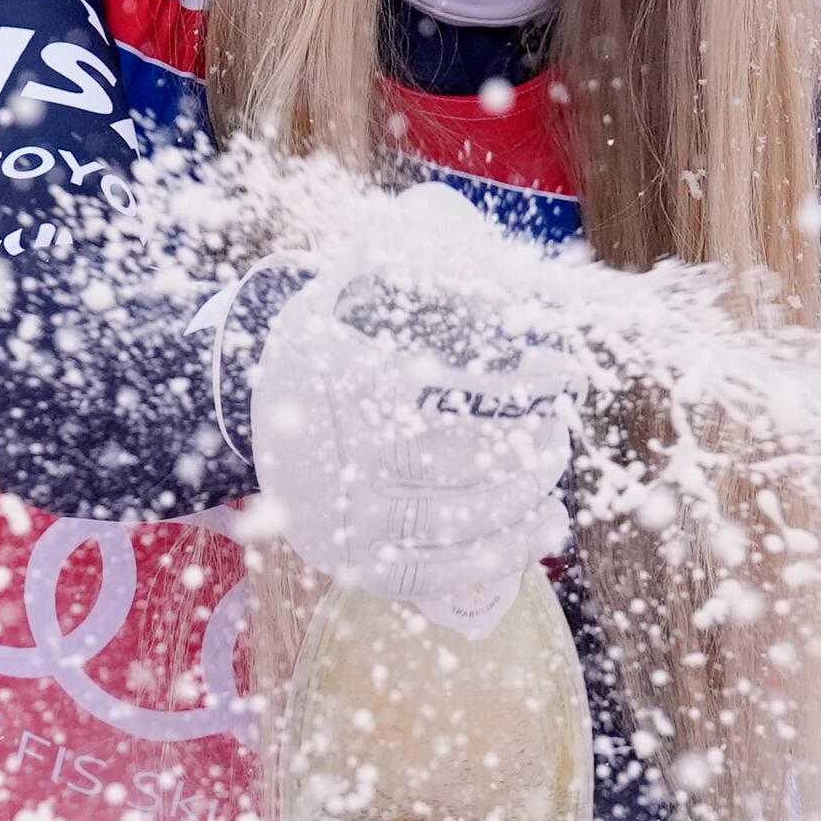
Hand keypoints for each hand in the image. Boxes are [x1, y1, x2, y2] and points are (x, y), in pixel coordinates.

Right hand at [246, 246, 577, 629]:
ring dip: (527, 496)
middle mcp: (339, 457)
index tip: (562, 373)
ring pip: (460, 521)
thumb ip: (425, 248)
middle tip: (559, 423)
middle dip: (531, 444)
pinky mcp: (357, 564)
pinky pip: (443, 572)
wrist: (259, 405)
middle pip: (464, 463)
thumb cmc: (336, 331)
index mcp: (345, 378)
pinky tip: (547, 524)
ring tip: (553, 464)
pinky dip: (506, 552)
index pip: (455, 393)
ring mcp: (346, 520)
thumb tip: (507, 257)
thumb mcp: (359, 274)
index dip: (522, 389)